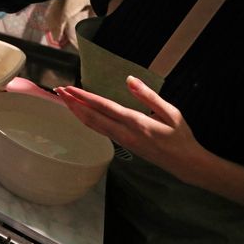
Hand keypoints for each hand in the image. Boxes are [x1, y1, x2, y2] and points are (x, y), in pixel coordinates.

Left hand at [54, 75, 203, 177]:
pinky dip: (87, 120)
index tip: (70, 89)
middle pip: (92, 117)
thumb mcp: (171, 113)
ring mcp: (122, 141)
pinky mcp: (123, 145)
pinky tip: (81, 113)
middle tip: (58, 91)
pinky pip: (99, 130)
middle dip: (73, 103)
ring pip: (93, 125)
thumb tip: (130, 79)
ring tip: (64, 100)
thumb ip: (149, 96)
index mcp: (136, 122)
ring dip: (77, 112)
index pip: (104, 107)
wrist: (185, 164)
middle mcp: (124, 133)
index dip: (84, 97)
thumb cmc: (180, 136)